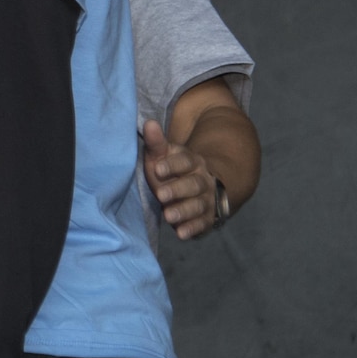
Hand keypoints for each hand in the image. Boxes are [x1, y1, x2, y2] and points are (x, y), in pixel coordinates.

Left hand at [142, 118, 218, 239]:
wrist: (202, 186)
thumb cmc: (172, 170)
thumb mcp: (163, 155)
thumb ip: (156, 143)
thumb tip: (149, 123)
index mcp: (192, 161)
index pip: (185, 161)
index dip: (172, 165)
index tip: (158, 168)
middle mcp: (203, 180)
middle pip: (194, 184)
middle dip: (178, 190)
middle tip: (160, 195)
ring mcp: (207, 200)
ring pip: (199, 205)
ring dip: (184, 211)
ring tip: (168, 216)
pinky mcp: (207, 218)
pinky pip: (202, 223)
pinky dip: (193, 229)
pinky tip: (181, 234)